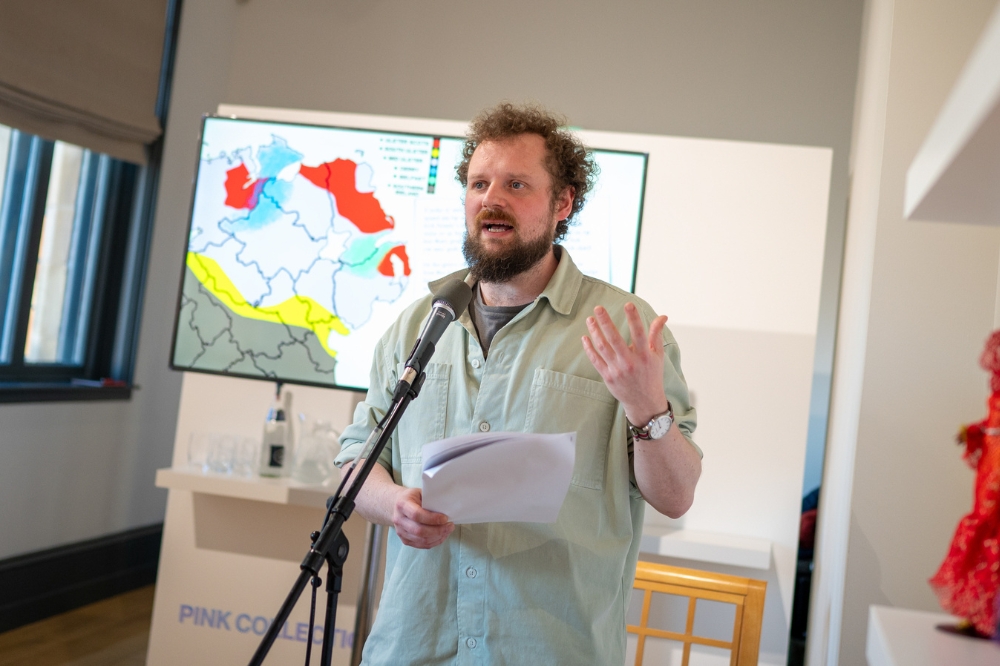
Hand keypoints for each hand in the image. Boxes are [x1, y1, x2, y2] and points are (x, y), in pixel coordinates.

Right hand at [392, 487, 453, 548]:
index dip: (432, 518)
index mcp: (402, 505)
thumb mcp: (419, 492)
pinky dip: (434, 542)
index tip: (445, 518)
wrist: (397, 506)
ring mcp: (400, 532)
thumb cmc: (412, 498)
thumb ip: (430, 500)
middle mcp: (399, 520)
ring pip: (421, 540)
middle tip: (450, 526)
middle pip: (419, 530)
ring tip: (447, 531)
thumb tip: (446, 508)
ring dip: (438, 537)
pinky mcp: (405, 540)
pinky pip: (421, 545)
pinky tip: (441, 536)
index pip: (416, 515)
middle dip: (438, 530)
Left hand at [582, 303, 668, 424]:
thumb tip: (663, 316)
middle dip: (606, 322)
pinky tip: (585, 337)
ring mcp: (617, 370)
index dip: (634, 318)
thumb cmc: (652, 376)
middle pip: (615, 339)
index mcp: (644, 355)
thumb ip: (656, 334)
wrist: (644, 403)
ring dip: (595, 332)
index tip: (628, 304)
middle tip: (598, 308)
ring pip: (603, 348)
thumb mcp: (657, 356)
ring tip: (590, 319)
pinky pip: (595, 360)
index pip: (639, 333)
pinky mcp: (608, 377)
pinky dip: (589, 348)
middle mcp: (630, 362)